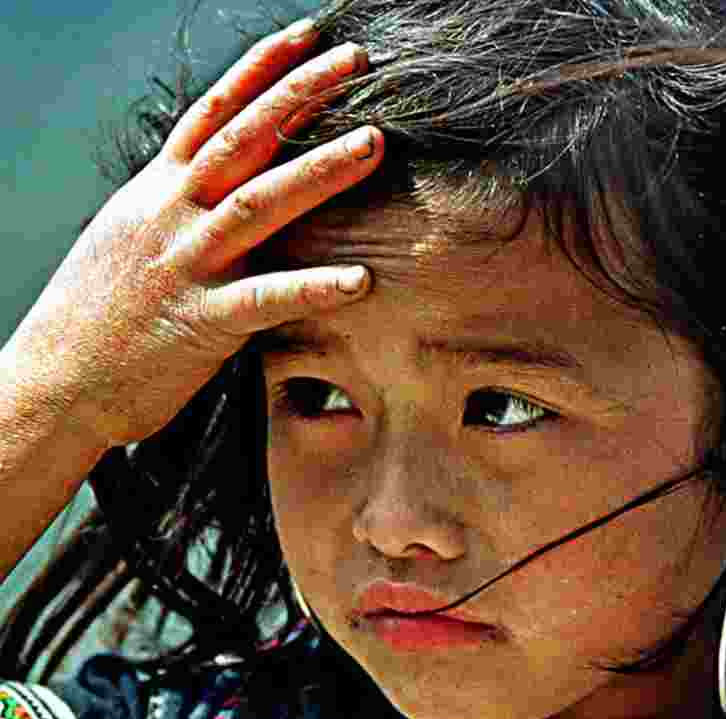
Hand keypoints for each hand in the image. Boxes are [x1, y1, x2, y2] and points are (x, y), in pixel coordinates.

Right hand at [5, 20, 381, 450]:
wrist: (56, 380)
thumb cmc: (99, 315)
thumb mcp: (132, 237)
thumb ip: (177, 204)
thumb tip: (217, 181)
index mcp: (157, 191)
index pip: (214, 112)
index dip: (261, 69)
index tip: (308, 37)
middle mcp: (171, 214)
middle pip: (243, 139)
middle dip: (300, 95)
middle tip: (356, 63)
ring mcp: (186, 264)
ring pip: (258, 204)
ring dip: (319, 171)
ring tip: (374, 143)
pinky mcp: (201, 321)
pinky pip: (265, 299)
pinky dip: (313, 287)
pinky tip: (362, 280)